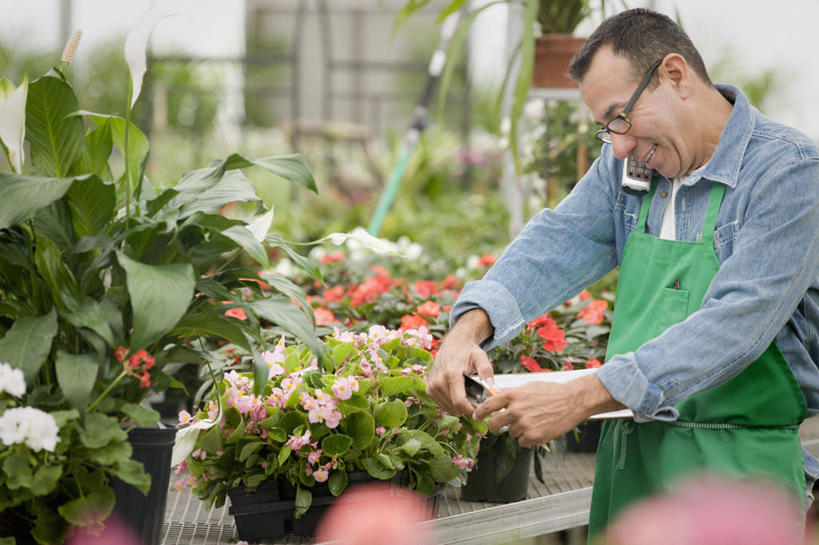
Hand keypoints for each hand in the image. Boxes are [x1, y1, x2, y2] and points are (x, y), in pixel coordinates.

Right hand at [426, 310, 494, 416]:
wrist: (453, 344)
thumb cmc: (467, 351)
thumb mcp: (480, 357)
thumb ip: (486, 371)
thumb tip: (491, 388)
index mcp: (451, 373)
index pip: (459, 402)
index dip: (470, 410)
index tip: (478, 408)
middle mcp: (438, 381)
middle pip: (454, 406)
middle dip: (466, 407)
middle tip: (474, 399)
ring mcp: (432, 385)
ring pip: (447, 407)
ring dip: (458, 406)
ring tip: (466, 395)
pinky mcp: (429, 389)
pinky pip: (441, 404)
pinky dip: (450, 403)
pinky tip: (456, 394)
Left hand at [473, 374, 623, 447]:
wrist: (572, 401)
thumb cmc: (551, 392)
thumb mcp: (527, 387)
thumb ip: (510, 394)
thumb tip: (494, 395)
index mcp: (512, 395)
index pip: (488, 405)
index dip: (479, 412)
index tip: (476, 416)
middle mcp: (515, 410)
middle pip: (494, 424)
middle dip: (492, 427)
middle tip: (495, 428)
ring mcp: (523, 424)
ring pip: (510, 433)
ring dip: (517, 430)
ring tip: (533, 421)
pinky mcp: (533, 436)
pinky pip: (522, 441)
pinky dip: (528, 438)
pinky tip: (539, 429)